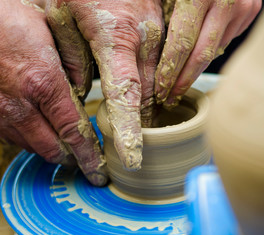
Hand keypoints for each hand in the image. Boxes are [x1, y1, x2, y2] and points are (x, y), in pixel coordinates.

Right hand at [0, 0, 106, 185]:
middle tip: (85, 160)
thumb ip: (73, 66)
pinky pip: (11, 138)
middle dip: (72, 158)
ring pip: (31, 146)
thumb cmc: (10, 19)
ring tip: (66, 146)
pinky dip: (29, 139)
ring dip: (51, 149)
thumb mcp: (53, 35)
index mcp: (43, 83)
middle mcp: (20, 104)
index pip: (73, 132)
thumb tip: (84, 91)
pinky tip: (39, 129)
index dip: (88, 156)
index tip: (98, 173)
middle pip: (52, 148)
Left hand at [46, 0, 163, 169]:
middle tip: (132, 138)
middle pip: (148, 93)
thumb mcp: (62, 16)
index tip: (131, 157)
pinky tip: (154, 84)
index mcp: (117, 38)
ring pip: (161, 81)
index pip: (126, 95)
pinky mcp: (169, 29)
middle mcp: (146, 40)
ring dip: (153, 101)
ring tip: (144, 116)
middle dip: (141, 118)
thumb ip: (71, 57)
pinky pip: (169, 64)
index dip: (129, 129)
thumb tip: (81, 89)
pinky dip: (161, 80)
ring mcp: (161, 34)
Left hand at [155, 0, 261, 107]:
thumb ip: (164, 12)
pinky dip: (211, 50)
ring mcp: (243, 7)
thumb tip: (154, 51)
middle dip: (183, 80)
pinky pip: (227, 39)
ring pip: (215, 50)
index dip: (169, 70)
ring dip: (196, 69)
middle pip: (201, 55)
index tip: (160, 89)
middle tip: (170, 98)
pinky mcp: (251, 10)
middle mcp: (226, 2)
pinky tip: (198, 57)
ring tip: (179, 83)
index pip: (181, 44)